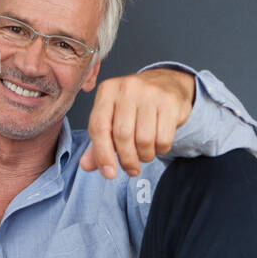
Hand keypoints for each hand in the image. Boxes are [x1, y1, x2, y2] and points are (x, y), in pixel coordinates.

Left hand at [80, 68, 195, 178]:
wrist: (167, 83)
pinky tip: (158, 145)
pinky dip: (160, 150)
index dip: (103, 155)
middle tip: (131, 170)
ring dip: (144, 156)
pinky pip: (163, 139)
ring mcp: (151, 93)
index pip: (99, 127)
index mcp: (107, 91)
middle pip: (122, 135)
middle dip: (127, 160)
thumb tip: (85, 165)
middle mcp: (127, 88)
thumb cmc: (134, 106)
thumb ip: (98, 143)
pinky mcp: (170, 102)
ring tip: (145, 154)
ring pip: (144, 140)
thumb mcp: (112, 119)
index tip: (109, 174)